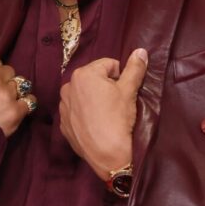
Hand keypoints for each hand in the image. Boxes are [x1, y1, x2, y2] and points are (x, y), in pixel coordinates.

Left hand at [59, 48, 147, 180]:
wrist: (107, 155)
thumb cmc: (118, 119)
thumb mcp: (129, 91)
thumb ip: (134, 68)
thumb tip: (140, 51)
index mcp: (84, 74)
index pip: (108, 65)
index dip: (120, 77)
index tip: (123, 92)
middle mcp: (68, 87)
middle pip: (93, 79)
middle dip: (105, 87)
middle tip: (115, 104)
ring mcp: (64, 106)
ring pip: (83, 95)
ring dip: (94, 100)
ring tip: (105, 115)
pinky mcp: (64, 124)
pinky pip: (77, 112)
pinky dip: (86, 114)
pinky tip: (95, 124)